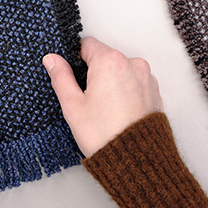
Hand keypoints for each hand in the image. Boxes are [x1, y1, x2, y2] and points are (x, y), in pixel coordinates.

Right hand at [43, 36, 163, 156]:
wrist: (137, 163)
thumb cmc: (105, 135)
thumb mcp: (73, 106)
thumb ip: (61, 77)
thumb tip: (52, 59)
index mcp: (110, 61)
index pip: (87, 44)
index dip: (76, 59)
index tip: (74, 77)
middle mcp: (133, 64)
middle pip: (105, 57)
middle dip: (94, 73)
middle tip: (88, 99)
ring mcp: (147, 78)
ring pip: (120, 71)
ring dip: (111, 82)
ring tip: (105, 109)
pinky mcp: (155, 92)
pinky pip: (134, 83)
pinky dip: (125, 92)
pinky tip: (118, 112)